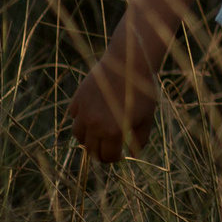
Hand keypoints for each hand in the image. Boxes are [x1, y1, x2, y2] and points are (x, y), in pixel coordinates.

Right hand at [69, 48, 160, 162]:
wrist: (129, 62)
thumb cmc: (142, 90)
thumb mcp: (147, 117)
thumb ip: (139, 138)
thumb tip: (130, 153)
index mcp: (114, 132)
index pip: (107, 157)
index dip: (114, 159)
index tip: (119, 155)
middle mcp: (96, 125)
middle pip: (90, 149)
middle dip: (100, 152)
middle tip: (109, 147)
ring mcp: (84, 112)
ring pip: (78, 135)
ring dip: (88, 138)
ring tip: (98, 133)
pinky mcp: (78, 99)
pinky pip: (74, 116)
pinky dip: (81, 119)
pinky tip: (93, 114)